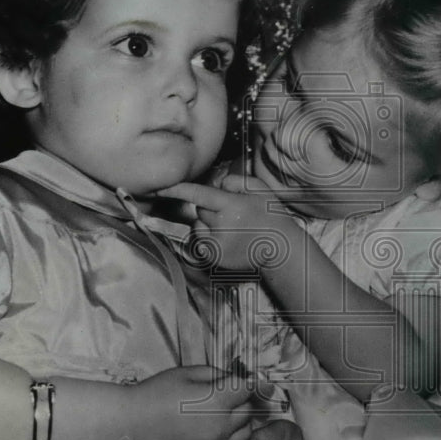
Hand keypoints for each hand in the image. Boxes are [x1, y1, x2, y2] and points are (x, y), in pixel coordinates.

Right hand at [131, 366, 255, 439]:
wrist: (133, 423)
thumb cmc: (157, 392)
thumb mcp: (187, 372)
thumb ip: (215, 374)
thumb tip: (232, 380)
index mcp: (217, 400)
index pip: (249, 389)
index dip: (248, 381)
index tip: (243, 380)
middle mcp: (221, 425)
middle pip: (249, 411)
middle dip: (243, 400)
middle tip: (228, 393)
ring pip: (246, 433)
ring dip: (241, 421)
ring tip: (225, 412)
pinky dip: (231, 437)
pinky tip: (215, 427)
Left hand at [158, 175, 302, 273]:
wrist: (282, 249)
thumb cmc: (272, 216)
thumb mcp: (260, 190)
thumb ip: (237, 181)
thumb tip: (220, 185)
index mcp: (231, 205)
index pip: (198, 194)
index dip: (177, 189)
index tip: (158, 186)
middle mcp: (221, 225)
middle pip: (200, 211)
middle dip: (211, 209)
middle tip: (234, 214)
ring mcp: (217, 244)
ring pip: (199, 226)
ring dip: (209, 225)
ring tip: (234, 229)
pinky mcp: (215, 258)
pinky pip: (202, 242)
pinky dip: (210, 239)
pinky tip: (230, 240)